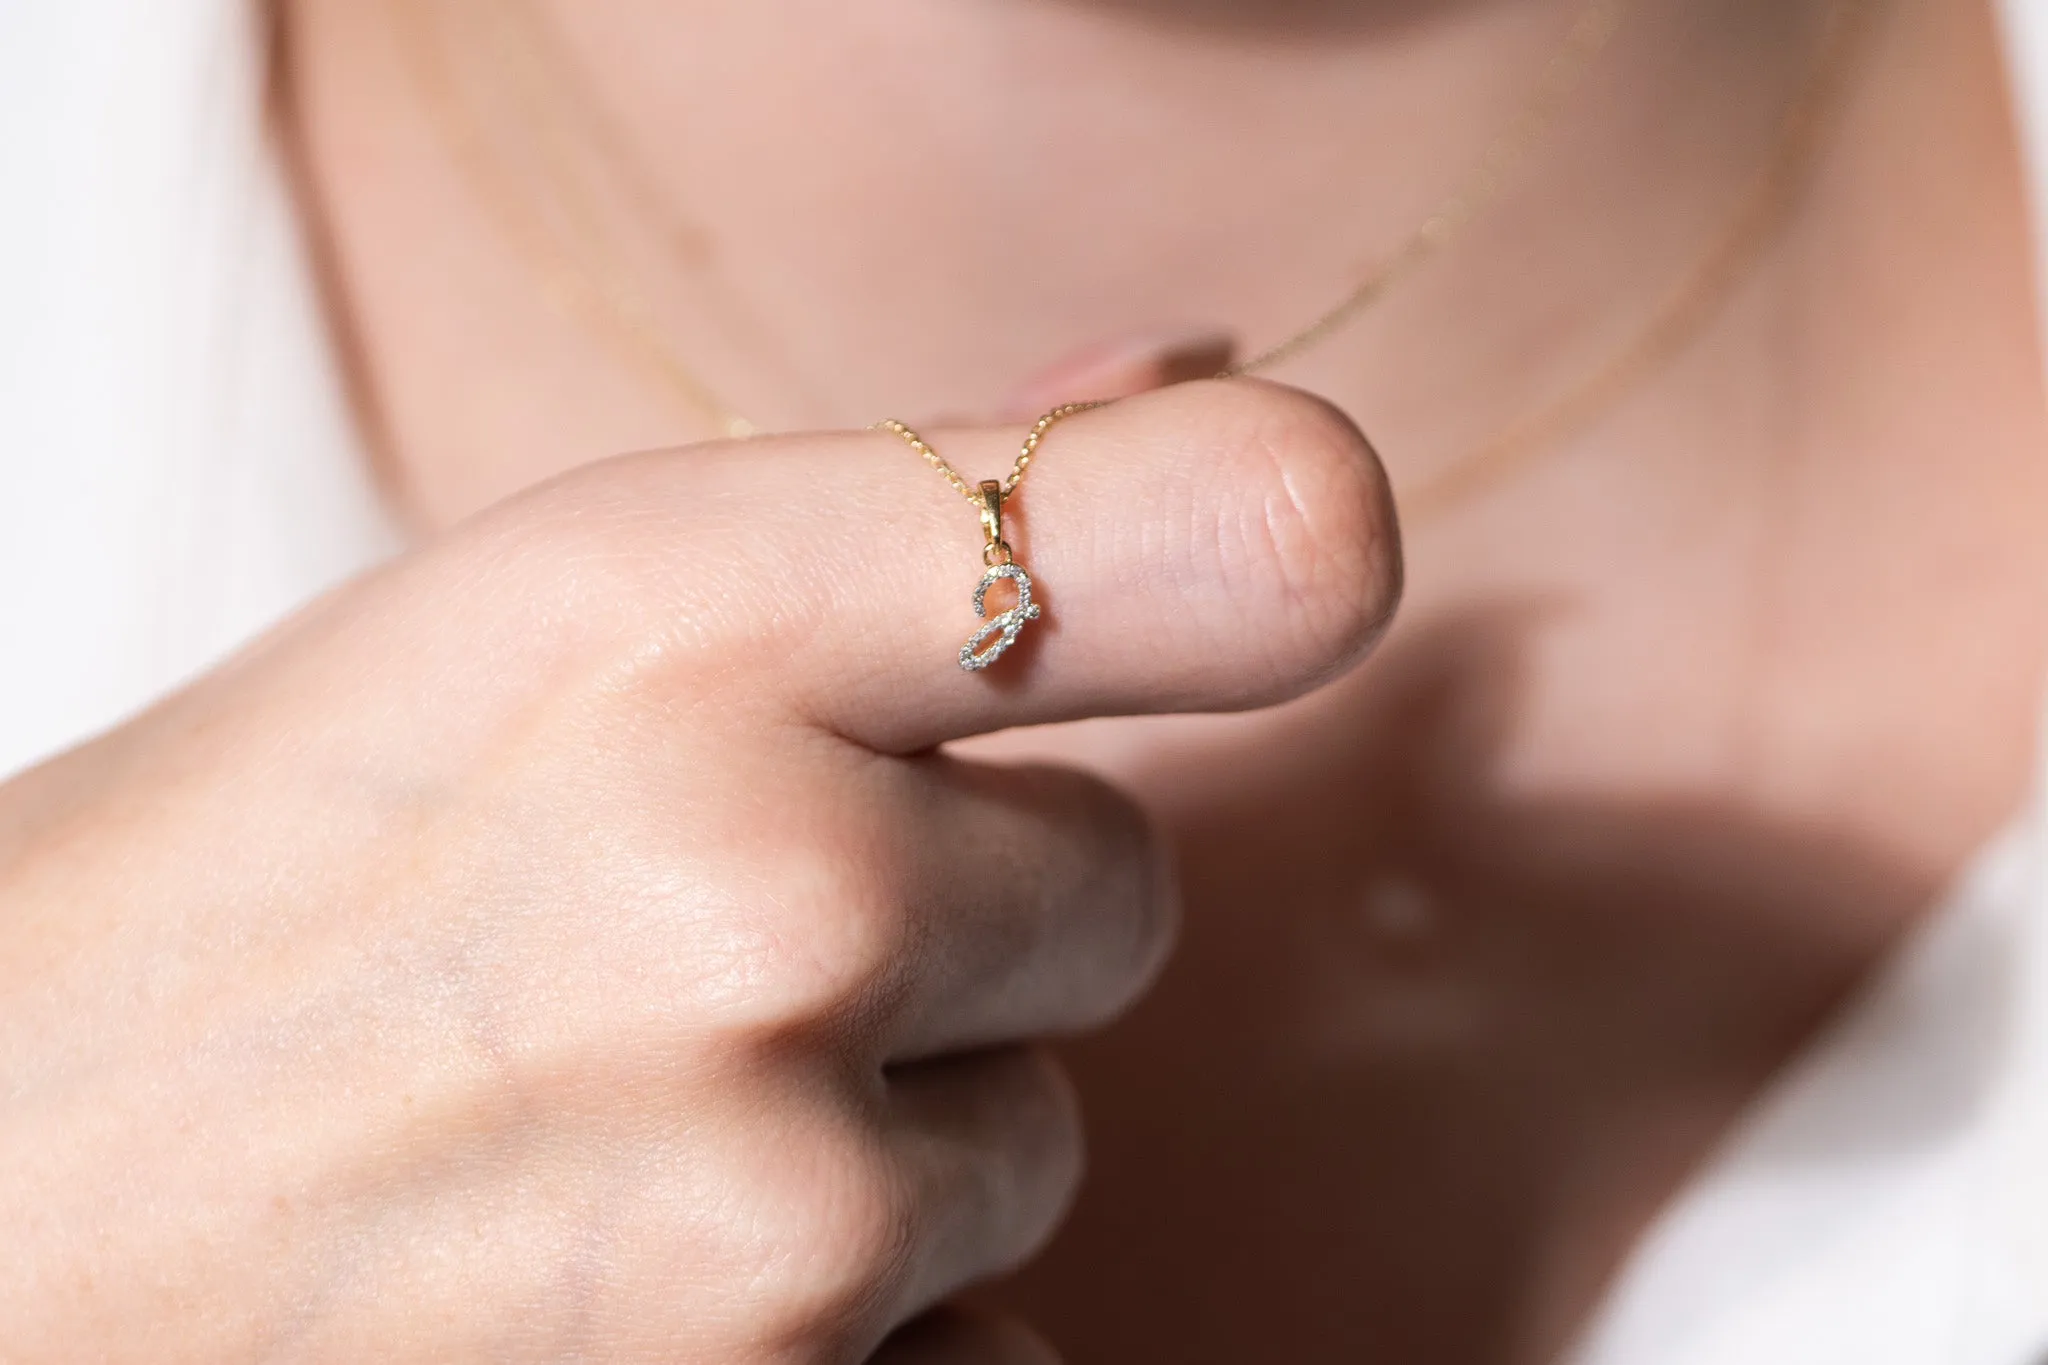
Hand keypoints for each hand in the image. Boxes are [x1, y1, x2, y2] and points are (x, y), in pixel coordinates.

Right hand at [0, 380, 1396, 1362]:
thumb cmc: (240, 904)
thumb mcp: (513, 624)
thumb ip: (906, 507)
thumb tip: (1212, 393)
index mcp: (678, 614)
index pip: (1242, 538)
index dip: (1258, 557)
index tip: (1246, 590)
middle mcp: (761, 896)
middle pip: (1120, 895)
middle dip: (947, 933)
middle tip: (666, 952)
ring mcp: (776, 1205)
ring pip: (1040, 1149)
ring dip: (873, 1147)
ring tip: (600, 1136)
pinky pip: (988, 1355)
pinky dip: (855, 1337)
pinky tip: (626, 1292)